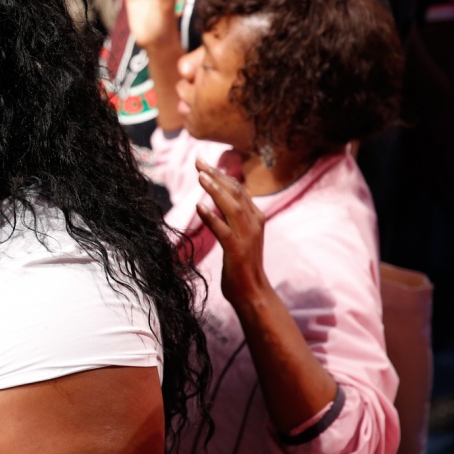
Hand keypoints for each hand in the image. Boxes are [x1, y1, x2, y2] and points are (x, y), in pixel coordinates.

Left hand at [195, 159, 269, 306]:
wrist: (253, 292)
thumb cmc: (243, 265)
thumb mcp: (241, 236)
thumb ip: (235, 219)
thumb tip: (219, 202)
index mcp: (255, 218)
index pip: (238, 189)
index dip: (221, 174)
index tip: (204, 163)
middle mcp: (254, 223)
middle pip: (235, 192)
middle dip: (216, 174)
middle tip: (198, 161)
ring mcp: (247, 236)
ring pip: (232, 207)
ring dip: (215, 190)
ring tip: (200, 177)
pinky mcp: (237, 250)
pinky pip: (224, 230)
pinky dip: (212, 217)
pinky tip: (199, 207)